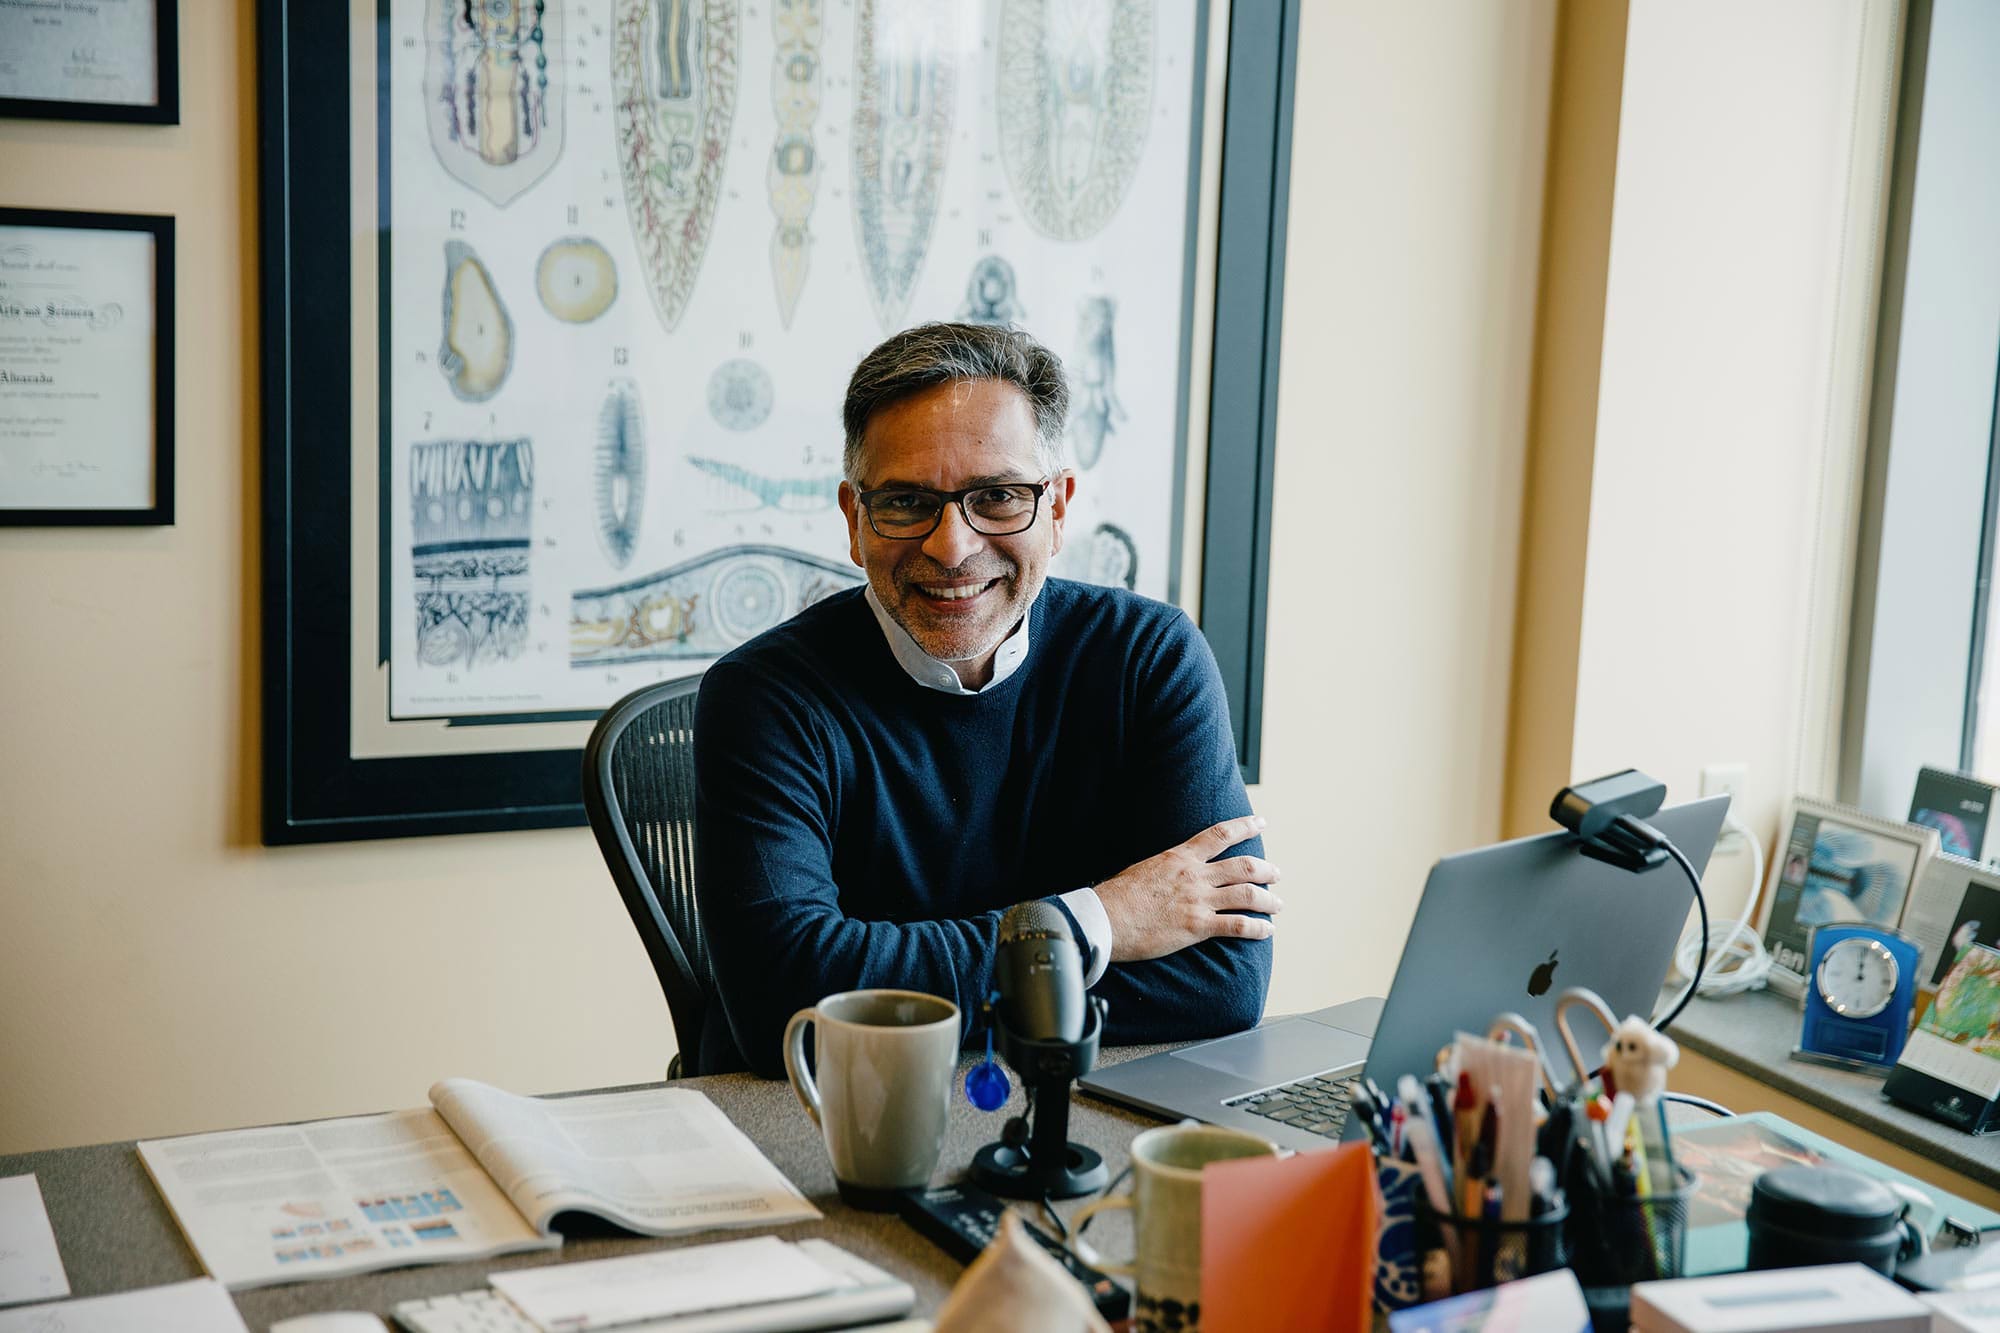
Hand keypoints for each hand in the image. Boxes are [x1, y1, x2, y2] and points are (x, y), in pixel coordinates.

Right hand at [1095, 815, 1282, 962]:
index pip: (1220, 834)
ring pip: (1247, 895)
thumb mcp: (1145, 868)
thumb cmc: (1117, 897)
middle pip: (1244, 866)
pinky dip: (1258, 928)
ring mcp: (1198, 901)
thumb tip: (1175, 868)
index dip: (1245, 826)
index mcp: (1180, 857)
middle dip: (1266, 870)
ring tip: (1277, 905)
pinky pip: (1238, 925)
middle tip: (1276, 874)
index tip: (1261, 823)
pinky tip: (1267, 931)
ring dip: (1268, 900)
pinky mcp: (1198, 926)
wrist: (1105, 919)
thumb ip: (1168, 867)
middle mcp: (1194, 875)